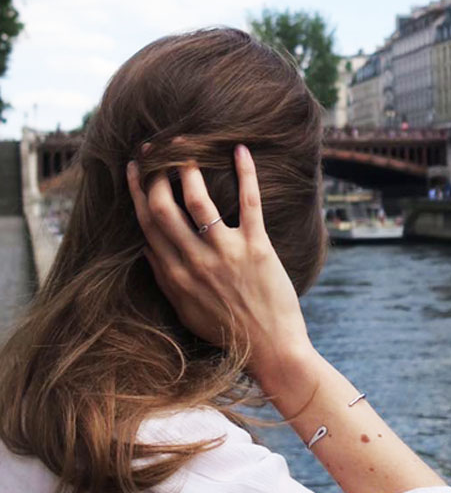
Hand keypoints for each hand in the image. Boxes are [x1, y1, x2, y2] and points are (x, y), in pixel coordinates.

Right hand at [126, 143, 313, 378]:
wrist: (272, 349)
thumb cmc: (229, 330)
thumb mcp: (186, 310)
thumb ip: (165, 278)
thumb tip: (147, 248)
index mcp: (174, 276)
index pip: (147, 224)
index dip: (137, 191)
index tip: (135, 168)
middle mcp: (195, 262)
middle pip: (163, 207)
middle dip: (154, 172)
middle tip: (156, 147)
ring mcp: (226, 253)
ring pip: (198, 201)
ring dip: (188, 167)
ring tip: (187, 143)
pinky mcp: (257, 248)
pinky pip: (250, 203)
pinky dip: (246, 173)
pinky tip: (241, 149)